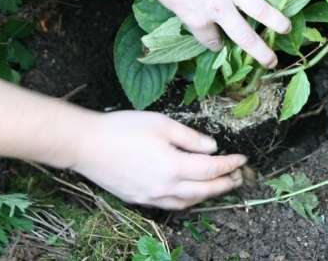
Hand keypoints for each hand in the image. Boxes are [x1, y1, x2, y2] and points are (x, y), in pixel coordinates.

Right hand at [69, 110, 246, 209]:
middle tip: (237, 177)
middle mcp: (165, 186)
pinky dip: (185, 201)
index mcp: (173, 165)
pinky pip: (169, 205)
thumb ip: (189, 137)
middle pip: (204, 190)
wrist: (85, 144)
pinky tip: (186, 194)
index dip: (229, 164)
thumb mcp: (159, 123)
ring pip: (188, 202)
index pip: (211, 168)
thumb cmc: (120, 128)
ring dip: (206, 196)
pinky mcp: (138, 198)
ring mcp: (151, 196)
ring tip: (216, 187)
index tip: (242, 159)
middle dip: (224, 184)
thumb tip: (211, 148)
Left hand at [138, 0, 290, 66]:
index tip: (221, 44)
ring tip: (286, 28)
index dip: (217, 43)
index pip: (211, 40)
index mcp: (195, 18)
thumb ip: (188, 8)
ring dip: (277, 22)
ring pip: (262, 10)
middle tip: (271, 62)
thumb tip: (198, 12)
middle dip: (261, 52)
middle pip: (244, 36)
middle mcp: (217, 8)